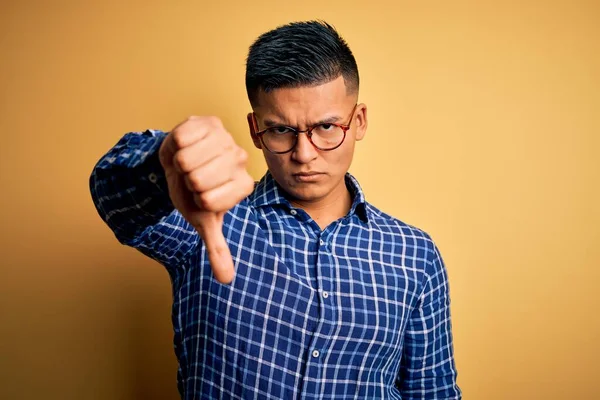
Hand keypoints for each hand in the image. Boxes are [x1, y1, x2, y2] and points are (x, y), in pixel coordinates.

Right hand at [158, 116, 253, 283]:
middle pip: (198, 180)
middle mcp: (240, 160)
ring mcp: (226, 138)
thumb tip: (226, 280)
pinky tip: (186, 145)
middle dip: (186, 182)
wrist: (178, 161)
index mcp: (243, 186)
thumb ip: (217, 249)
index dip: (196, 200)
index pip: (209, 201)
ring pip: (189, 159)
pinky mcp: (209, 121)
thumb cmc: (192, 192)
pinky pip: (183, 138)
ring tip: (188, 163)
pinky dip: (175, 145)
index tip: (202, 195)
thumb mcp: (203, 220)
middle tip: (193, 177)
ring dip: (179, 163)